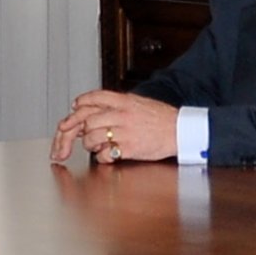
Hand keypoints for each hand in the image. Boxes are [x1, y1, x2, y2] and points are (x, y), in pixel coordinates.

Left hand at [52, 90, 177, 166]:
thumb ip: (119, 104)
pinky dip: (102, 157)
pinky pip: (105, 154)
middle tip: (76, 137)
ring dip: (89, 145)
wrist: (181, 131)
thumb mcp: (140, 103)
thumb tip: (97, 108)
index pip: (95, 97)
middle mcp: (122, 115)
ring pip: (92, 138)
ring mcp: (124, 132)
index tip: (74, 108)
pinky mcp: (129, 148)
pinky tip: (108, 155)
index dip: (81, 103)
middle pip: (87, 120)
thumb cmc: (162, 119)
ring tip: (97, 146)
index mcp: (124, 101)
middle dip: (78, 130)